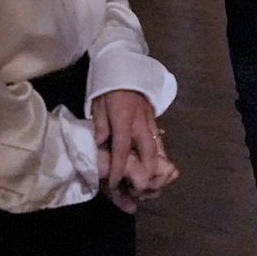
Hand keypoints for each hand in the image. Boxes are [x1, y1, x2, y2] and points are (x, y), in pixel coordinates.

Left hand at [92, 89, 179, 212]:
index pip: (123, 150)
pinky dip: (159, 155)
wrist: (125, 66)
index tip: (115, 185)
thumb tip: (101, 146)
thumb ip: (100, 126)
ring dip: (156, 167)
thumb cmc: (108, 87)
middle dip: (146, 174)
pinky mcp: (154, 119)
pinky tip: (157, 165)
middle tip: (140, 189)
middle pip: (149, 153)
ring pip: (158, 148)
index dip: (119, 170)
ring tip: (153, 182)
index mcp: (124, 120)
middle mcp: (141, 123)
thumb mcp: (97, 105)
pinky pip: (159, 140)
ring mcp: (150, 121)